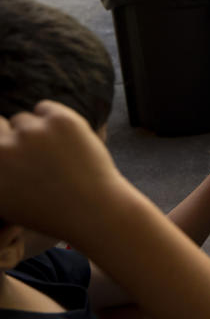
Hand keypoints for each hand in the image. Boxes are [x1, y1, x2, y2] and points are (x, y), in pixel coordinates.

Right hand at [0, 101, 131, 238]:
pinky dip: (52, 120)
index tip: (12, 149)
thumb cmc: (50, 209)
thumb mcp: (6, 199)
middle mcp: (3, 150)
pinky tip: (65, 142)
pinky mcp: (58, 121)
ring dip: (34, 131)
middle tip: (32, 150)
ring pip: (23, 120)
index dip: (1, 143)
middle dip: (10, 134)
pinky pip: (45, 108)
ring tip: (54, 156)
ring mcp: (32, 133)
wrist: (93, 210)